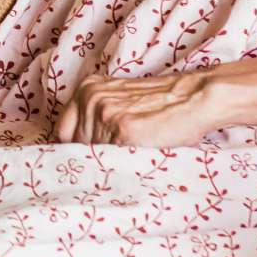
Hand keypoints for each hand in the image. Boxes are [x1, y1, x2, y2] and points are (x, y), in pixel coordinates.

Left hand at [52, 67, 226, 147]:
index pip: (62, 133)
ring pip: (92, 156)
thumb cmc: (161, 105)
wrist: (194, 98)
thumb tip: (75, 152)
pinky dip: (123, 167)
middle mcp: (91, 99)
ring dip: (109, 164)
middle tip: (120, 156)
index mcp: (87, 89)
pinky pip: (112, 160)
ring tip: (135, 153)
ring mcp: (105, 114)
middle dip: (93, 158)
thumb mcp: (120, 100)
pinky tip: (139, 157)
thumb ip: (95, 118)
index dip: (75, 150)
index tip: (88, 160)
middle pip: (76, 147)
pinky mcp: (123, 130)